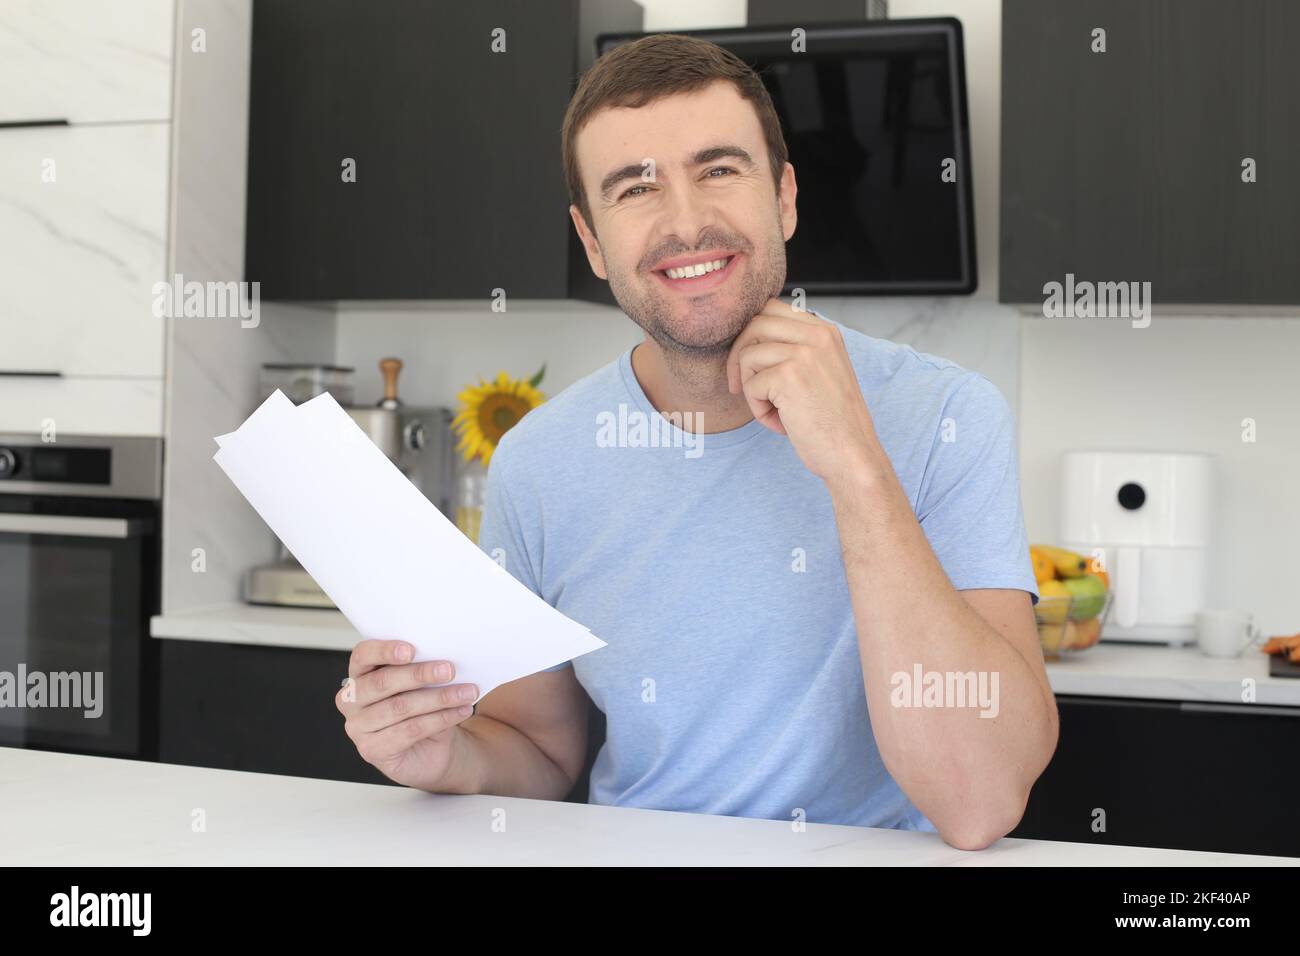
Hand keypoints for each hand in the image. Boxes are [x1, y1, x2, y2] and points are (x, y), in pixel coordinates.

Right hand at [336, 639, 478, 789]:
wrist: (432, 748)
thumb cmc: (423, 708)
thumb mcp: (421, 683)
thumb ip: (420, 667)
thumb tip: (442, 657)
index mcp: (359, 673)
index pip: (362, 655)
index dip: (384, 650)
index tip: (411, 649)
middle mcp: (351, 700)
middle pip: (383, 682)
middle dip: (419, 674)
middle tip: (449, 670)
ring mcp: (358, 728)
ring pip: (400, 707)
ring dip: (439, 698)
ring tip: (466, 692)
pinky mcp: (372, 750)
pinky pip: (410, 730)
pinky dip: (440, 719)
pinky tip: (460, 711)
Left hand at [726, 298, 879, 484]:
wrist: (852, 454)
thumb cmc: (833, 422)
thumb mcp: (820, 372)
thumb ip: (795, 350)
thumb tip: (748, 339)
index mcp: (825, 331)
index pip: (771, 310)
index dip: (751, 336)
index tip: (750, 365)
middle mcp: (817, 335)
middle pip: (755, 324)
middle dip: (738, 356)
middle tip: (741, 386)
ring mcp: (804, 354)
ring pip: (748, 355)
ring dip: (751, 388)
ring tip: (772, 410)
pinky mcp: (789, 376)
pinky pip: (751, 386)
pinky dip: (758, 409)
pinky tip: (780, 423)